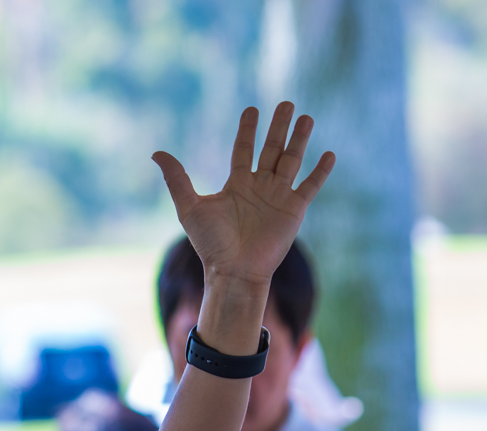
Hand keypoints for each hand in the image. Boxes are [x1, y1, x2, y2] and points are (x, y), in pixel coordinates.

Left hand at [153, 103, 334, 287]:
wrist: (233, 270)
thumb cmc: (211, 243)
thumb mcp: (190, 207)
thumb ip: (177, 179)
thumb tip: (156, 153)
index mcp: (237, 184)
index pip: (243, 150)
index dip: (247, 130)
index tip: (252, 109)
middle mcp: (259, 187)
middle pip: (271, 149)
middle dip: (279, 127)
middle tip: (286, 103)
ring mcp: (278, 197)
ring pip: (292, 160)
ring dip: (300, 139)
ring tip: (306, 117)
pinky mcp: (294, 210)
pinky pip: (310, 185)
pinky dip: (321, 171)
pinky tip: (329, 154)